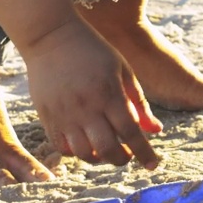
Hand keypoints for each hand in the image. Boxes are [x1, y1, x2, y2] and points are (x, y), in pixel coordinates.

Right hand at [23, 18, 162, 168]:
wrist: (51, 37)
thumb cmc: (94, 52)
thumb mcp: (124, 71)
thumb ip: (140, 103)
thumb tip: (155, 131)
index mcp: (110, 94)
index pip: (131, 133)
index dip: (144, 153)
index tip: (153, 165)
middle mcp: (87, 107)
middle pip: (108, 149)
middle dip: (122, 159)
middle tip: (128, 155)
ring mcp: (64, 114)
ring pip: (84, 153)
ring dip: (99, 158)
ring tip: (107, 149)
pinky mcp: (46, 116)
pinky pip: (61, 147)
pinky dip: (76, 152)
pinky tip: (86, 143)